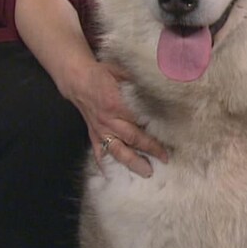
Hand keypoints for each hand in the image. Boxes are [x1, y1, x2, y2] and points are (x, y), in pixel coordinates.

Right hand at [63, 60, 168, 177]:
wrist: (77, 79)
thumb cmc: (102, 74)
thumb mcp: (121, 72)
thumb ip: (139, 82)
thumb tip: (161, 83)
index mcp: (117, 104)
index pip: (139, 121)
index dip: (153, 130)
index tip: (169, 138)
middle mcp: (109, 120)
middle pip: (131, 138)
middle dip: (149, 150)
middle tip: (165, 159)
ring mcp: (100, 130)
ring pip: (117, 150)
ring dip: (132, 162)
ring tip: (145, 172)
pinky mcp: (93, 135)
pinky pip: (99, 153)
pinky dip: (105, 165)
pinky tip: (113, 176)